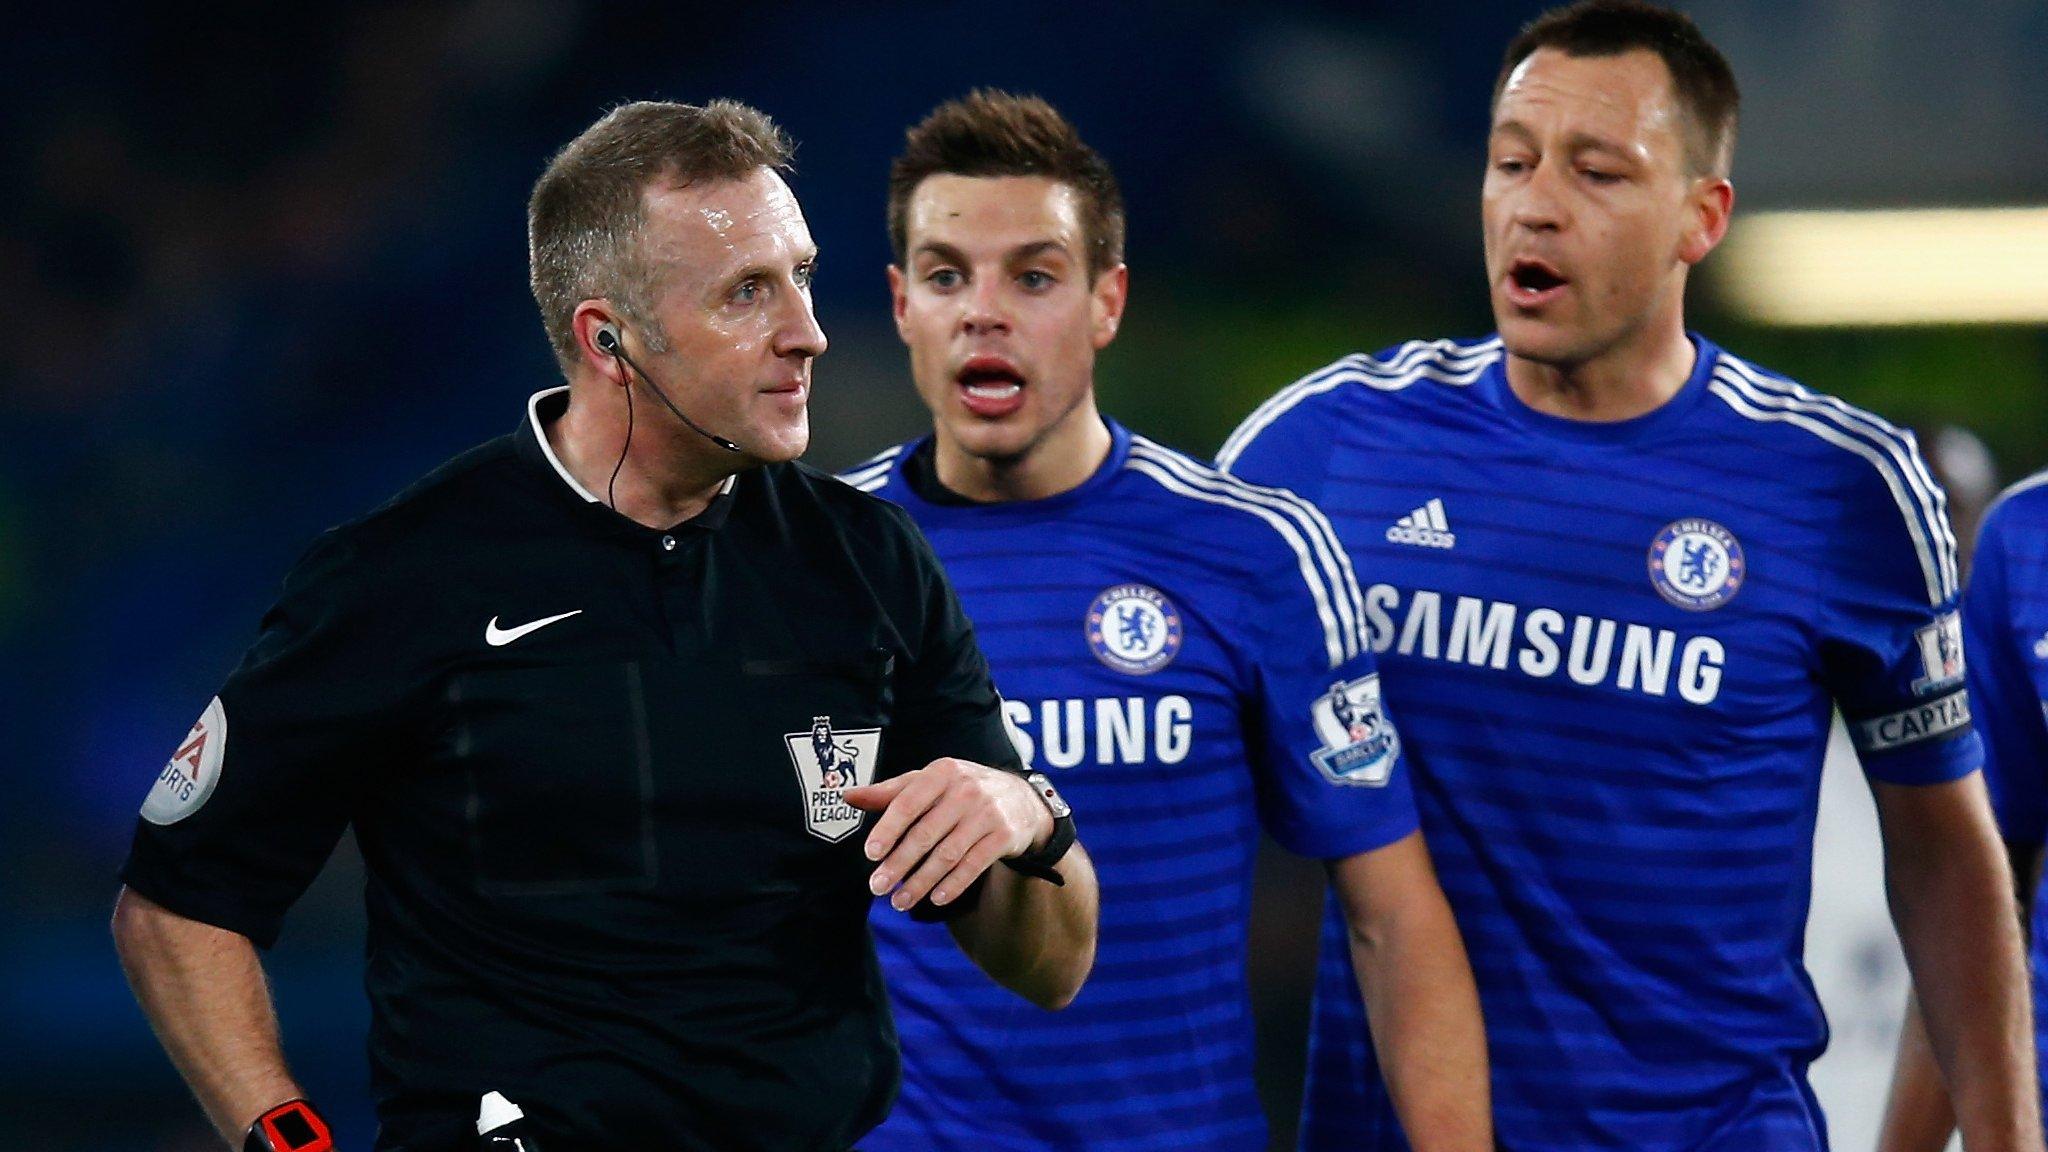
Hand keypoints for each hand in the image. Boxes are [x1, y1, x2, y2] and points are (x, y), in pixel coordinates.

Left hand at [843, 759, 1053, 910]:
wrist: (1019, 798)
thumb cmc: (961, 790)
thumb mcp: (928, 783)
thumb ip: (890, 792)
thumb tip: (847, 796)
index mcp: (941, 772)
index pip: (908, 802)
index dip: (888, 829)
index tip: (870, 854)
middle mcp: (966, 790)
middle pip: (925, 834)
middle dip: (898, 864)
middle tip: (877, 887)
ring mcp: (987, 813)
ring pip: (947, 854)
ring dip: (921, 882)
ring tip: (900, 901)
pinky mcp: (1004, 836)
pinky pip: (973, 865)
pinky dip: (953, 885)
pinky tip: (935, 898)